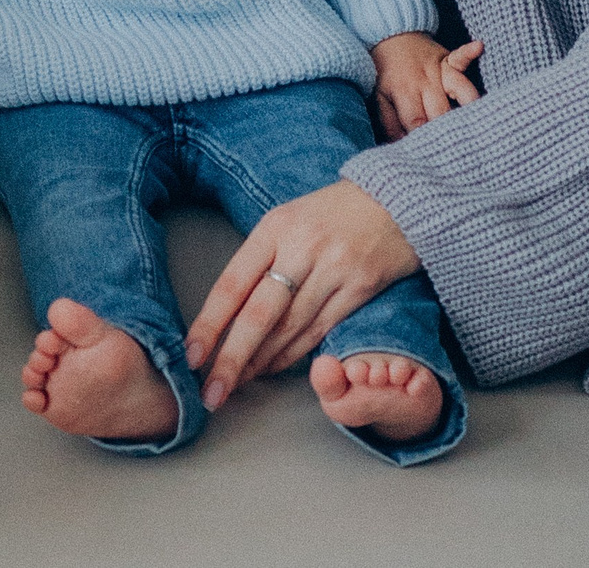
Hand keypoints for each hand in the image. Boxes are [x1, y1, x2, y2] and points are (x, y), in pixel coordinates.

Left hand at [184, 180, 418, 409]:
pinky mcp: (361, 287)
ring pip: (288, 328)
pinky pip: (319, 331)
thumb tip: (228, 311)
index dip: (209, 324)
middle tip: (211, 390)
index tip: (190, 356)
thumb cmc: (333, 212)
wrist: (398, 198)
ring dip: (259, 362)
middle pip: (259, 314)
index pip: (233, 283)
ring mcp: (335, 268)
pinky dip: (293, 355)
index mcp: (276, 226)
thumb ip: (262, 257)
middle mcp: (303, 246)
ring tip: (236, 383)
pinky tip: (273, 368)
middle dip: (231, 358)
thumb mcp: (290, 219)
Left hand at [368, 33, 483, 139]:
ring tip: (479, 122)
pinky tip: (478, 47)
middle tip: (456, 148)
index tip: (430, 153)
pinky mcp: (449, 59)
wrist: (390, 37)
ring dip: (469, 104)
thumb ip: (390, 123)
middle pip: (442, 111)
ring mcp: (439, 70)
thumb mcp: (379, 99)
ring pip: (459, 88)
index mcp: (405, 93)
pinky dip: (469, 52)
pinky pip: (461, 56)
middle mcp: (425, 82)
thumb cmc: (386, 73)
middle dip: (448, 129)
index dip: (423, 139)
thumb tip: (402, 147)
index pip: (417, 122)